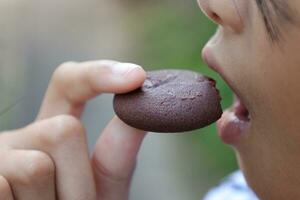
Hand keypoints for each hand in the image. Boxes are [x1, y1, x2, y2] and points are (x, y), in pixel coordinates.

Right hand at [0, 60, 146, 199]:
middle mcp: (21, 138)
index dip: (98, 74)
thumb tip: (144, 111)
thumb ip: (117, 153)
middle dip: (79, 180)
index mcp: (52, 134)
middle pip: (63, 129)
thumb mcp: (102, 188)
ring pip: (35, 166)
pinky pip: (3, 188)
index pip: (69, 85)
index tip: (136, 76)